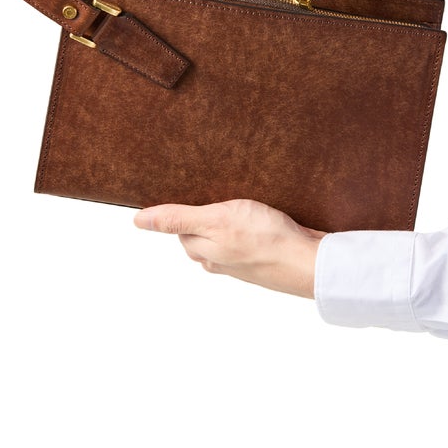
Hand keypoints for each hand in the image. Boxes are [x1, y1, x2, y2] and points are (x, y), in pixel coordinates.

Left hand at [134, 199, 325, 297]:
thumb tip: (139, 221)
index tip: (190, 186)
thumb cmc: (264, 240)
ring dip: (229, 216)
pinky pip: (247, 236)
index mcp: (201, 251)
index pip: (179, 225)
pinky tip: (262, 212)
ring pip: (225, 233)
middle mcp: (218, 259)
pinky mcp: (263, 254)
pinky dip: (250, 222)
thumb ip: (178, 218)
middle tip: (217, 188)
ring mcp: (241, 259)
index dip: (183, 204)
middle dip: (204, 210)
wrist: (309, 261)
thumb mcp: (214, 220)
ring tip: (241, 197)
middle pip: (201, 230)